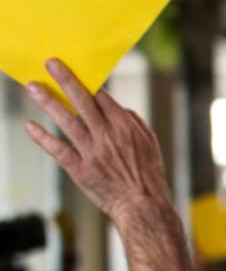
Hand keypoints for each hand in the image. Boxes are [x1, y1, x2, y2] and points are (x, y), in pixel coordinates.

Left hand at [24, 61, 171, 225]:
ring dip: (48, 102)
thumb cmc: (148, 175)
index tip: (74, 70)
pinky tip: (30, 127)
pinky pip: (58, 150)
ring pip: (67, 121)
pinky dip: (43, 138)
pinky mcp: (80, 169)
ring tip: (33, 87)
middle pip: (83, 101)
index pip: (102, 97)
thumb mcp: (150, 143)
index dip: (87, 82)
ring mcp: (93, 152)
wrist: (143, 206)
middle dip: (65, 80)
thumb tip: (116, 107)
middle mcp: (108, 136)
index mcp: (126, 127)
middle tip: (50, 63)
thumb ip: (133, 122)